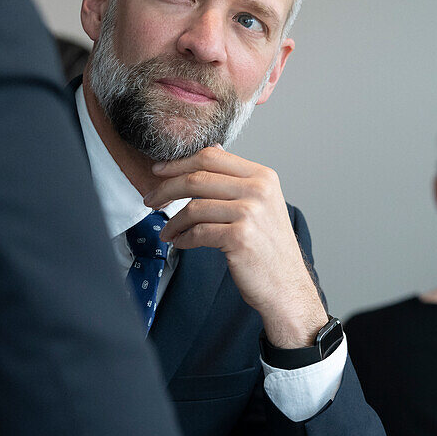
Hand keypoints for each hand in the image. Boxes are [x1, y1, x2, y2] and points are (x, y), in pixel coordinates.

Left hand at [144, 146, 326, 348]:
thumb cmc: (269, 247)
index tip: (158, 170)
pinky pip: (198, 232)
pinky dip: (183, 238)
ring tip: (167, 231)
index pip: (211, 157)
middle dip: (166, 188)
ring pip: (194, 207)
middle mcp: (258, 190)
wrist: (287, 286)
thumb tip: (213, 149)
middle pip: (197, 178)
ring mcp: (250, 213)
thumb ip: (237, 177)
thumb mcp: (261, 203)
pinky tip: (180, 242)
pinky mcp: (240, 237)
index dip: (179, 162)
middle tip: (150, 199)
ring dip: (172, 221)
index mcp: (262, 176)